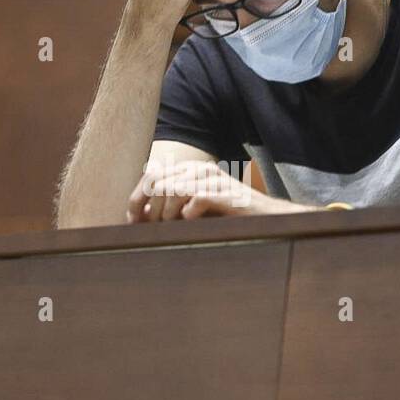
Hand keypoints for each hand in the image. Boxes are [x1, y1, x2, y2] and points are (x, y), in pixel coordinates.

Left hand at [126, 159, 314, 221]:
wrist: (266, 219)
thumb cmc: (227, 217)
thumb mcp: (193, 209)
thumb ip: (168, 207)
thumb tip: (137, 214)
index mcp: (189, 169)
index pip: (150, 176)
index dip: (136, 199)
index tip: (133, 222)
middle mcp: (200, 169)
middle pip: (158, 183)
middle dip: (149, 210)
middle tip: (150, 230)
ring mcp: (215, 180)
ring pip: (173, 190)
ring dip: (166, 214)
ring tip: (172, 228)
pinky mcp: (228, 194)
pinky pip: (197, 199)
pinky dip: (189, 213)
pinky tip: (191, 222)